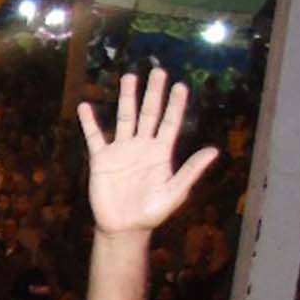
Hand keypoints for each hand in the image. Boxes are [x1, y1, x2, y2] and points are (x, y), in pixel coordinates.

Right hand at [78, 68, 217, 236]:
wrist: (124, 227)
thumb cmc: (152, 212)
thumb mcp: (175, 192)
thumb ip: (191, 170)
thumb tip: (214, 151)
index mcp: (160, 153)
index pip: (170, 123)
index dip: (176, 105)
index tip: (181, 86)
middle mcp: (142, 146)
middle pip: (149, 113)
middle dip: (154, 93)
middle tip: (158, 71)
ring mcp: (121, 150)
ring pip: (124, 118)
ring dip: (127, 98)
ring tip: (129, 77)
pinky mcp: (102, 159)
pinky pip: (94, 137)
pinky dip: (89, 122)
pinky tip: (85, 106)